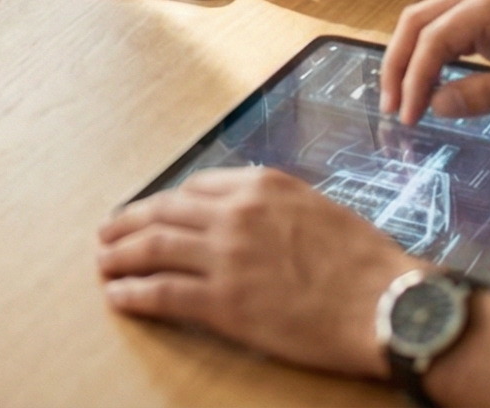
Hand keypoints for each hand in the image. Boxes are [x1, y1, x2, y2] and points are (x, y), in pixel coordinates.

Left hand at [98, 169, 409, 376]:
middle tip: (108, 232)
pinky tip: (119, 296)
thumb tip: (252, 214)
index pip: (194, 187)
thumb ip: (276, 206)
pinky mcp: (223, 302)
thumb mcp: (318, 208)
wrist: (385, 303)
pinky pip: (162, 292)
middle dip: (128, 222)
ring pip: (153, 247)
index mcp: (261, 185)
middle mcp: (235, 213)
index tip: (151, 212)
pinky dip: (133, 293)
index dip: (164, 202)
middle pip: (163, 211)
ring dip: (119, 255)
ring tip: (103, 263)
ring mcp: (226, 256)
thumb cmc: (366, 262)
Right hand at [380, 0, 489, 125]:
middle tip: (391, 107)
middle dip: (399, 63)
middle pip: (419, 20)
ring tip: (402, 100)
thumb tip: (436, 106)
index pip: (434, 37)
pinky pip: (448, 33)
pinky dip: (431, 58)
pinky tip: (427, 86)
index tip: (408, 116)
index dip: (415, 78)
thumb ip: (486, 94)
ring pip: (428, 24)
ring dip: (411, 60)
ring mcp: (486, 3)